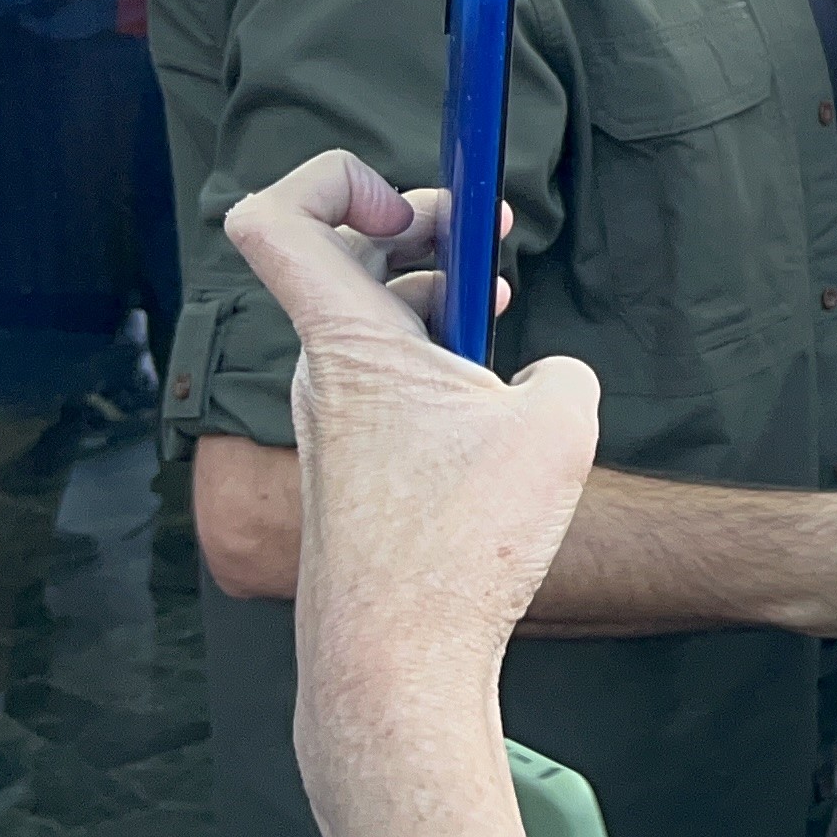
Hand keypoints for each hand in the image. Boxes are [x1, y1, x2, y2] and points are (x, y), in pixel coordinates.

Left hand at [223, 152, 596, 746]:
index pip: (275, 219)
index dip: (333, 178)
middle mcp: (324, 374)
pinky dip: (428, 359)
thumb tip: (543, 378)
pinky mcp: (350, 467)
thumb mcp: (561, 422)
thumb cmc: (462, 544)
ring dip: (429, 294)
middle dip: (419, 224)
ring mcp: (333, 423)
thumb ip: (559, 369)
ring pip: (365, 321)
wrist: (397, 658)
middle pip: (341, 257)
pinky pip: (379, 379)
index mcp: (351, 341)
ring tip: (495, 306)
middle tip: (482, 233)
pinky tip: (486, 395)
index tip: (412, 207)